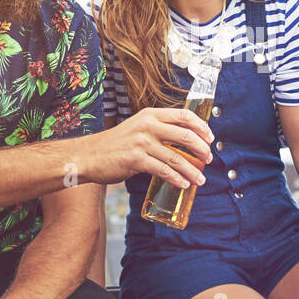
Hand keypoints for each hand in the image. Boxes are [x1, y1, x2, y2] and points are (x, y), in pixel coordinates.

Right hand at [81, 107, 212, 188]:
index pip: (184, 115)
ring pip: (176, 157)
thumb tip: (183, 142)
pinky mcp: (136, 159)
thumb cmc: (115, 144)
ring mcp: (142, 142)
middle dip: (201, 149)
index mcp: (150, 114)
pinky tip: (183, 184)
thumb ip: (157, 130)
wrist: (89, 155)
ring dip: (192, 170)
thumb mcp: (137, 128)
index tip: (210, 138)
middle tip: (209, 160)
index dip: (201, 126)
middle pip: (185, 135)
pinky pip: (163, 170)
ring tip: (200, 179)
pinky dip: (176, 178)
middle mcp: (147, 125)